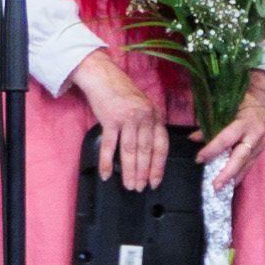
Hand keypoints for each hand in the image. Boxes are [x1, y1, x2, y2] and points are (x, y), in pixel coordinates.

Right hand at [73, 49, 169, 187]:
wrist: (103, 77)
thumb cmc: (122, 94)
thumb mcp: (143, 108)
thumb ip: (148, 126)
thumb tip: (148, 154)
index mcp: (155, 116)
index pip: (161, 146)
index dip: (158, 166)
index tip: (156, 181)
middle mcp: (144, 116)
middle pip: (146, 151)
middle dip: (143, 172)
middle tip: (140, 188)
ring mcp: (128, 118)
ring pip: (130, 150)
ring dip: (129, 171)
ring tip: (129, 185)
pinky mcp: (110, 119)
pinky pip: (109, 145)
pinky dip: (106, 161)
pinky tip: (106, 173)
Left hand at [197, 71, 264, 190]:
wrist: (264, 99)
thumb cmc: (241, 101)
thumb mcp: (225, 107)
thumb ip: (210, 123)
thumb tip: (193, 139)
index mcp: (245, 122)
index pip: (227, 139)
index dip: (212, 149)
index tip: (199, 159)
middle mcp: (255, 135)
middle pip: (241, 157)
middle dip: (227, 173)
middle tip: (215, 186)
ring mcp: (261, 144)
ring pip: (247, 164)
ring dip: (233, 177)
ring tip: (221, 189)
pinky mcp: (262, 149)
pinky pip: (250, 164)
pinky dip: (240, 174)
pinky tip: (231, 183)